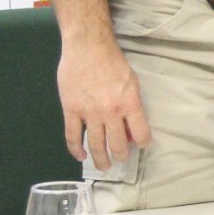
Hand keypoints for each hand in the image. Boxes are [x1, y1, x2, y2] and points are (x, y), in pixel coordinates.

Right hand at [58, 38, 150, 170]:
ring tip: (104, 166)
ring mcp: (89, 113)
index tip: (141, 146)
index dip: (142, 143)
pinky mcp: (71, 111)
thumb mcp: (132, 81)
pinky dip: (76, 150)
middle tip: (120, 160)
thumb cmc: (112, 61)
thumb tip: (130, 127)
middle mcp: (110, 111)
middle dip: (120, 156)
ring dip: (100, 159)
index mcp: (129, 103)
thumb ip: (132, 105)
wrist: (88, 48)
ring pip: (95, 145)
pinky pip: (72, 137)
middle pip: (116, 144)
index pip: (140, 133)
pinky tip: (82, 156)